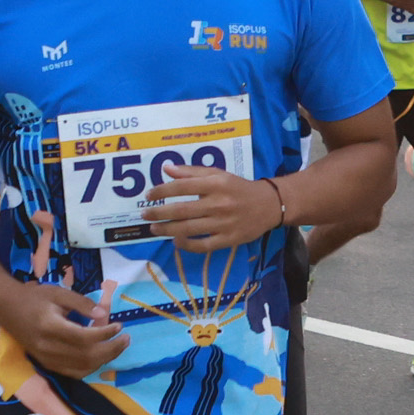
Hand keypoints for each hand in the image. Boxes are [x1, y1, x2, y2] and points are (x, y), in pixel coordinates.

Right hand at [0, 280, 126, 379]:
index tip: (119, 325)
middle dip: (110, 349)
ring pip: (81, 368)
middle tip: (126, 338)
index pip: (84, 337)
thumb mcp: (58, 293)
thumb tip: (103, 314)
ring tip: (119, 347)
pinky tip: (101, 356)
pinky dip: (90, 367)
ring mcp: (46, 358)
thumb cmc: (34, 297)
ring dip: (104, 360)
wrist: (6, 308)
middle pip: (86, 356)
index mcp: (50, 326)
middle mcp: (47, 347)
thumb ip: (81, 303)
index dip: (105, 334)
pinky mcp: (46, 364)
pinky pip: (72, 372)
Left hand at [143, 164, 281, 251]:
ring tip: (154, 228)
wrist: (269, 205)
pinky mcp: (228, 240)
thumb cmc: (238, 188)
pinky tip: (176, 241)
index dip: (161, 191)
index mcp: (216, 184)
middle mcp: (219, 203)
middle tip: (144, 215)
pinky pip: (202, 246)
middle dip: (158, 212)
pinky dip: (186, 245)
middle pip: (181, 210)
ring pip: (188, 229)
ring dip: (167, 230)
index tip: (148, 195)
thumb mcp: (218, 174)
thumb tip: (167, 169)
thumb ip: (192, 172)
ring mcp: (223, 224)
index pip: (181, 187)